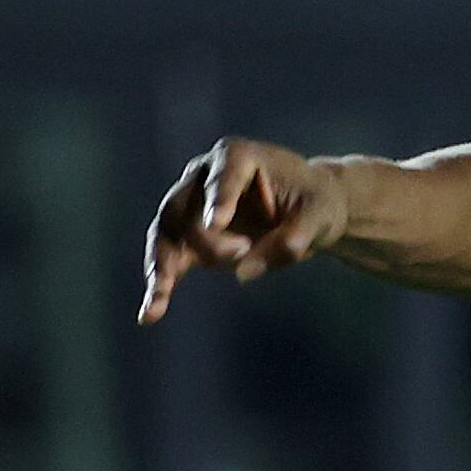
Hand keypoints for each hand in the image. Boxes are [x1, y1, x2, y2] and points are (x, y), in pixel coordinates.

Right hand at [145, 138, 344, 322]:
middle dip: (204, 237)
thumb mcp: (320, 217)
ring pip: (166, 233)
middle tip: (243, 252)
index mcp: (238, 156)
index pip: (223, 175)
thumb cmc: (317, 204)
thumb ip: (291, 240)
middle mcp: (205, 176)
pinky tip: (150, 313)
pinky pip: (169, 258)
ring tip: (159, 300)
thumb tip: (245, 272)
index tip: (216, 222)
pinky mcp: (190, 236)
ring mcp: (192, 205)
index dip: (218, 197)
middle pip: (186, 207)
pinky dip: (160, 285)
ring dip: (161, 266)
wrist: (309, 211)